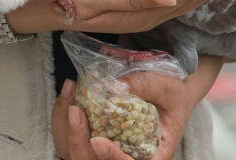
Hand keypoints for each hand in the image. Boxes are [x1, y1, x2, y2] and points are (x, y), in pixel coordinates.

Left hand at [52, 55, 223, 159]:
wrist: (169, 92)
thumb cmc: (173, 93)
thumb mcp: (167, 85)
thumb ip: (144, 84)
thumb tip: (114, 88)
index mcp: (152, 154)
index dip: (111, 158)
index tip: (98, 142)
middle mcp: (127, 156)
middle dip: (78, 140)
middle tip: (74, 110)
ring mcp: (105, 149)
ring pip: (74, 151)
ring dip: (64, 125)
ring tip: (70, 92)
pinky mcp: (91, 138)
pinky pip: (68, 137)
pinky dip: (62, 117)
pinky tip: (68, 94)